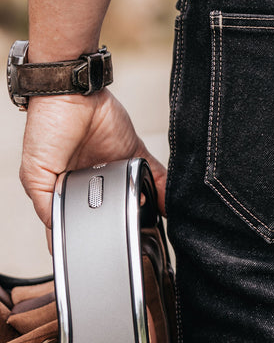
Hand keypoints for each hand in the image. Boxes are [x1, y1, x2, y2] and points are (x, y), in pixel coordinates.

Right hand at [20, 90, 167, 228]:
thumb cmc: (46, 127)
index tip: (104, 249)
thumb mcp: (35, 172)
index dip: (92, 234)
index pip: (80, 219)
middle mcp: (93, 181)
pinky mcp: (134, 152)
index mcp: (67, 189)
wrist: (71, 93)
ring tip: (154, 221)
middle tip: (135, 233)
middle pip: (115, 209)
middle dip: (126, 221)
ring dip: (147, 207)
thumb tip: (57, 228)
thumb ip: (45, 202)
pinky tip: (169, 202)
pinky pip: (154, 174)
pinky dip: (164, 188)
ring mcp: (116, 167)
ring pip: (137, 194)